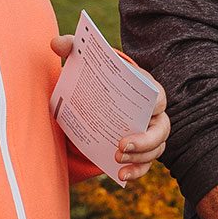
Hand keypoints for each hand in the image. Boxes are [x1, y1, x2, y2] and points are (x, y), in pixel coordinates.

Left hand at [49, 34, 169, 184]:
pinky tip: (121, 175)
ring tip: (116, 159)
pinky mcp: (140, 152)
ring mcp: (150, 134)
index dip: (155, 105)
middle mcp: (154, 114)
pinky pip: (145, 165)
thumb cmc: (98, 79)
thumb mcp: (86, 63)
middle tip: (120, 144)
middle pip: (162, 129)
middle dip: (145, 140)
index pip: (159, 97)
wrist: (100, 99)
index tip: (143, 110)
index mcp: (146, 90)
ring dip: (140, 158)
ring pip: (156, 150)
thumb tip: (55, 43)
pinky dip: (136, 172)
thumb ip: (73, 49)